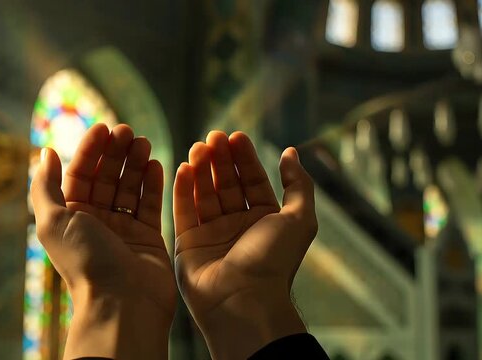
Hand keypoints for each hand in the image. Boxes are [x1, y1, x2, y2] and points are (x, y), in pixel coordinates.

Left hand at [31, 123, 176, 359]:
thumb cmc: (84, 261)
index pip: (80, 174)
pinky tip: (156, 163)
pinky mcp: (148, 237)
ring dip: (135, 163)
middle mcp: (96, 222)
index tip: (105, 127)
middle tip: (129, 131)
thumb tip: (46, 152)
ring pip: (130, 187)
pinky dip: (153, 184)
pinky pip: (150, 204)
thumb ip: (45, 185)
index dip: (91, 149)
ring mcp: (124, 229)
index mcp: (71, 217)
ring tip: (143, 142)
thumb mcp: (53, 220)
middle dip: (116, 152)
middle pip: (106, 177)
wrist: (121, 302)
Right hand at [173, 131, 317, 359]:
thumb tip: (292, 153)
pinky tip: (182, 167)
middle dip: (220, 159)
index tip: (235, 135)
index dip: (244, 158)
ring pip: (204, 194)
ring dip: (201, 169)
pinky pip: (183, 211)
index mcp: (264, 220)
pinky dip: (182, 189)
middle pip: (226, 184)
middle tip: (214, 137)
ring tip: (198, 148)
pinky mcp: (188, 243)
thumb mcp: (299, 219)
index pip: (252, 180)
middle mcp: (238, 225)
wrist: (243, 301)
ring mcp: (212, 234)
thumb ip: (298, 185)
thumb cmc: (274, 261)